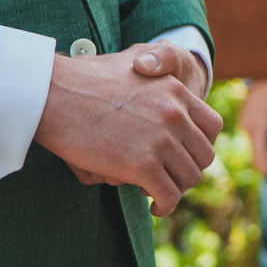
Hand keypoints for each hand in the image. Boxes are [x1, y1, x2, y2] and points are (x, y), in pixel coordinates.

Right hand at [32, 46, 223, 216]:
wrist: (54, 93)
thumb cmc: (84, 77)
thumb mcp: (131, 59)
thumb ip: (153, 62)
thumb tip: (154, 65)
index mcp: (176, 91)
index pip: (212, 126)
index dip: (201, 146)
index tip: (185, 156)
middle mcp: (175, 115)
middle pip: (204, 156)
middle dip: (188, 171)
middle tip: (170, 179)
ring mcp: (161, 140)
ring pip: (188, 178)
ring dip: (176, 190)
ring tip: (159, 195)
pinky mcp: (142, 165)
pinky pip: (168, 195)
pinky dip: (165, 206)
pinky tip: (155, 207)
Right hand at [240, 79, 266, 177]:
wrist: (261, 81)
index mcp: (259, 126)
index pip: (260, 152)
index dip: (265, 165)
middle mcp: (248, 128)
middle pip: (260, 152)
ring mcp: (243, 127)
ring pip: (257, 146)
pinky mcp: (243, 125)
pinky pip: (254, 139)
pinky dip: (265, 140)